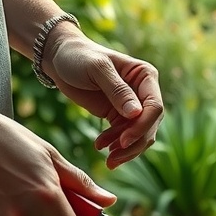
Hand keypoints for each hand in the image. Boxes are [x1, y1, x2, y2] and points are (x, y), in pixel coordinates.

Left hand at [47, 33, 163, 166]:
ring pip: (139, 135)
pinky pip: (124, 137)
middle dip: (134, 144)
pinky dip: (114, 145)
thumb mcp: (97, 69)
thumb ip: (117, 90)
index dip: (142, 126)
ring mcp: (132, 106)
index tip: (124, 140)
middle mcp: (143, 92)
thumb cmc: (79, 56)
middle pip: (150, 125)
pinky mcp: (118, 116)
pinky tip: (100, 146)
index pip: (155, 106)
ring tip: (107, 159)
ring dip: (125, 150)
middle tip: (113, 157)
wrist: (60, 59)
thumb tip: (136, 113)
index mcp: (145, 75)